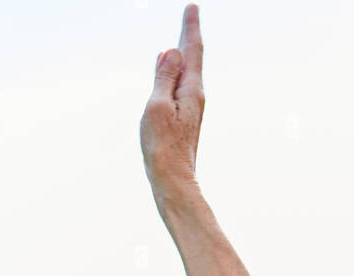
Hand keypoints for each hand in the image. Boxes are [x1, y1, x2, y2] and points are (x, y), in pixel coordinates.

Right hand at [140, 4, 203, 204]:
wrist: (174, 180)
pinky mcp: (183, 119)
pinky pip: (180, 85)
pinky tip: (173, 68)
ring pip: (186, 72)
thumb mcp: (158, 105)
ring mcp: (190, 109)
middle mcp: (195, 97)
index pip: (192, 50)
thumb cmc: (163, 146)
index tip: (193, 7)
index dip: (191, 27)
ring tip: (185, 33)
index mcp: (191, 90)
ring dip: (185, 51)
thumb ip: (164, 76)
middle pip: (192, 58)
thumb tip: (171, 51)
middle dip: (189, 34)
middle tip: (191, 12)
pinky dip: (177, 70)